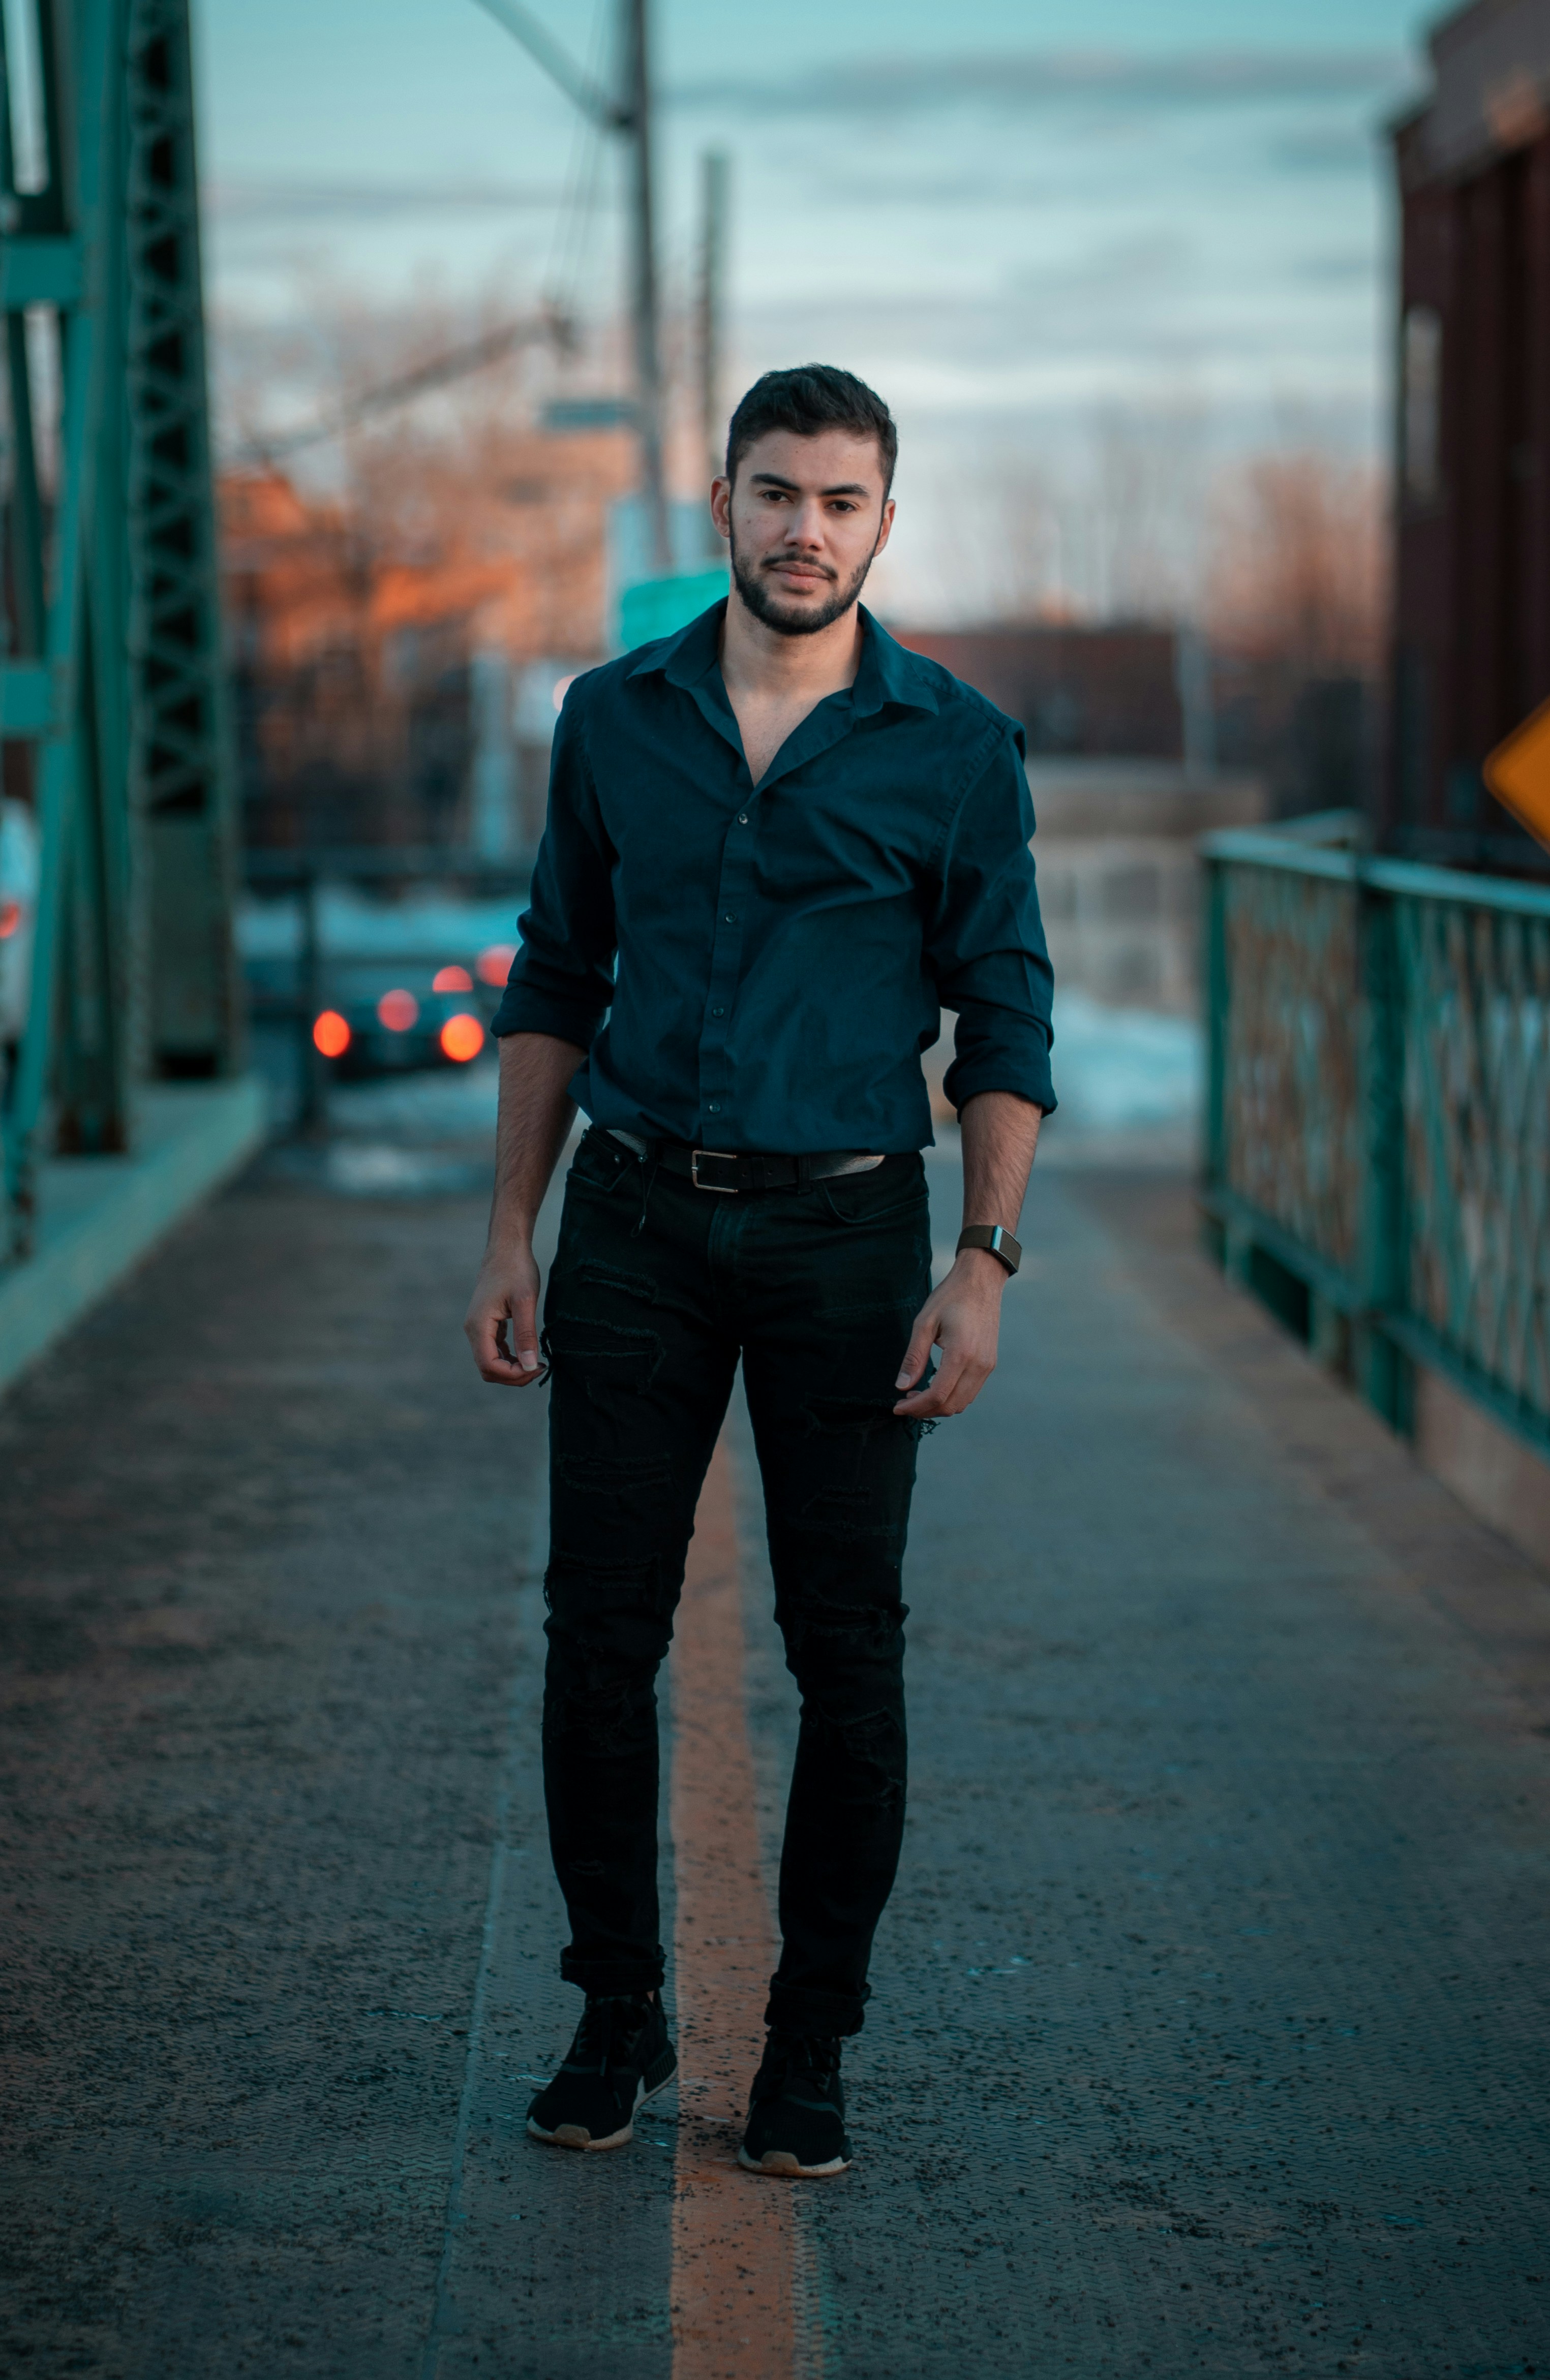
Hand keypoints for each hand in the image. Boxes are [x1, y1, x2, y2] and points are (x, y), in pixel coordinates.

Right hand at [464, 1239, 544, 1385]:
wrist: (506, 1248)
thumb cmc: (517, 1270)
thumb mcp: (525, 1301)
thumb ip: (525, 1334)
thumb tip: (529, 1365)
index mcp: (479, 1326)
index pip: (489, 1366)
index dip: (513, 1374)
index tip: (537, 1367)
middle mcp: (473, 1330)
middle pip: (488, 1369)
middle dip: (513, 1375)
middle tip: (539, 1367)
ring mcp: (478, 1328)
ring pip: (490, 1362)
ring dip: (512, 1369)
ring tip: (536, 1363)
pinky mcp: (486, 1325)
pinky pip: (494, 1351)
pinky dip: (509, 1358)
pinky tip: (527, 1353)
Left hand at [892, 1250, 1005, 1418]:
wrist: (981, 1281)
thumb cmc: (951, 1297)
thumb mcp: (924, 1323)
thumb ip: (914, 1357)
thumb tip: (902, 1386)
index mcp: (961, 1354)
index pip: (937, 1395)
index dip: (915, 1408)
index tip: (897, 1407)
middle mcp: (979, 1365)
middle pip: (950, 1405)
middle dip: (925, 1410)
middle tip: (904, 1401)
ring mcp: (987, 1365)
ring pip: (962, 1402)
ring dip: (939, 1406)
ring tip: (917, 1395)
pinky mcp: (990, 1363)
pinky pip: (971, 1391)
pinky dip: (952, 1397)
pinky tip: (936, 1386)